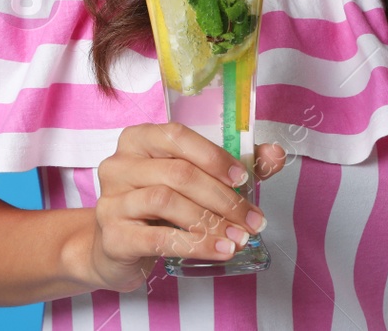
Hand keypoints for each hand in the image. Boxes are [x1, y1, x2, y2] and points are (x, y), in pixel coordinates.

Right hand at [85, 122, 286, 291]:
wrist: (115, 249)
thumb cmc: (157, 208)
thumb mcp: (191, 180)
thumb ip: (232, 166)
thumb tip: (275, 154)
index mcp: (139, 140)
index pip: (177, 136)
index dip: (213, 156)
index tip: (243, 178)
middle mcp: (119, 165)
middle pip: (178, 173)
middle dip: (222, 197)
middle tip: (252, 220)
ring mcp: (112, 201)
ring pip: (167, 201)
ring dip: (210, 222)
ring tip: (238, 238)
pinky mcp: (113, 236)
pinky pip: (159, 238)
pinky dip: (195, 245)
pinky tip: (219, 250)